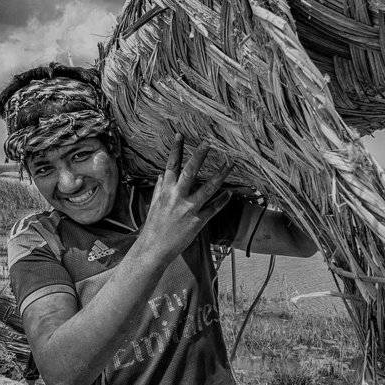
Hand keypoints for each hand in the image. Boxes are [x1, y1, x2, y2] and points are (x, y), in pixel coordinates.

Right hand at [136, 135, 229, 262]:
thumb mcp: (153, 205)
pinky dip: (223, 201)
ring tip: (230, 163)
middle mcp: (176, 197)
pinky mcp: (197, 222)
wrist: (154, 249)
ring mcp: (188, 209)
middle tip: (208, 142)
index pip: (170, 165)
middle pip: (189, 172)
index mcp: (165, 191)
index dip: (175, 149)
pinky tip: (231, 193)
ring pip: (207, 189)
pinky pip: (213, 209)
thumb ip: (158, 189)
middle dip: (198, 156)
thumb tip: (160, 176)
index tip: (180, 135)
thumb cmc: (153, 227)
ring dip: (220, 175)